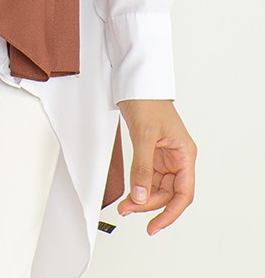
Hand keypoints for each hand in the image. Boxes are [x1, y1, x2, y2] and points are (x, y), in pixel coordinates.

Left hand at [116, 98, 196, 234]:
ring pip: (157, 187)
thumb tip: (140, 195)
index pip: (183, 192)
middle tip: (129, 210)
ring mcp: (164, 156)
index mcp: (184, 153)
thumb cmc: (148, 100)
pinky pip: (148, 177)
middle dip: (149, 204)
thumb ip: (142, 167)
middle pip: (168, 192)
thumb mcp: (145, 136)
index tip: (156, 225)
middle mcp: (177, 157)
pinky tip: (129, 194)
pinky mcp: (152, 153)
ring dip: (142, 198)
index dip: (171, 212)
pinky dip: (138, 186)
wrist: (135, 83)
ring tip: (125, 206)